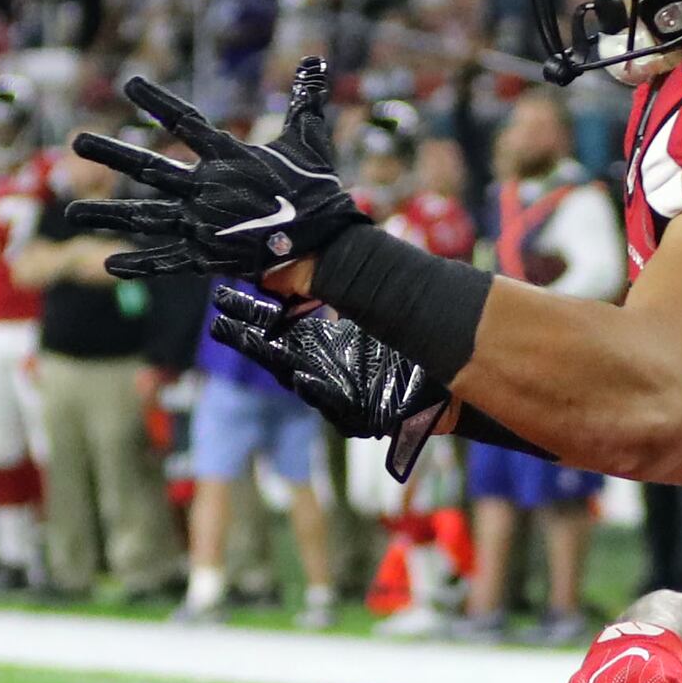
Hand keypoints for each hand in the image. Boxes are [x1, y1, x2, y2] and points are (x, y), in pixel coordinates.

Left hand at [65, 60, 364, 279]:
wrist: (323, 244)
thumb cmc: (316, 189)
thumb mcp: (309, 140)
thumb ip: (305, 99)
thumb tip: (316, 58)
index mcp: (229, 158)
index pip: (185, 122)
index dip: (156, 102)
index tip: (130, 84)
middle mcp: (207, 189)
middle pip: (149, 168)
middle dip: (110, 153)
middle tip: (77, 141)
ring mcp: (203, 225)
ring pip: (145, 217)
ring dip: (107, 215)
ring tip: (72, 213)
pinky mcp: (206, 257)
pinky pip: (167, 261)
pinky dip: (139, 264)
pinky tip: (109, 263)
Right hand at [207, 282, 452, 477]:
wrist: (463, 361)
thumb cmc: (416, 324)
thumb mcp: (367, 292)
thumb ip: (320, 281)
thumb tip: (274, 267)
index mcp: (329, 337)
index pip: (279, 324)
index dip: (251, 314)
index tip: (223, 298)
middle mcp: (332, 364)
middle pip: (279, 353)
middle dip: (248, 339)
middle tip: (218, 322)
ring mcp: (347, 391)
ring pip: (301, 378)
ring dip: (274, 362)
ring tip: (250, 341)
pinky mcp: (369, 415)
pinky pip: (337, 407)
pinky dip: (320, 393)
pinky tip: (303, 377)